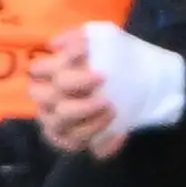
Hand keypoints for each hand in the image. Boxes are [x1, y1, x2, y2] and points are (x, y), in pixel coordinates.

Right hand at [29, 32, 118, 158]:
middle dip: (74, 86)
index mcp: (48, 76)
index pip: (38, 70)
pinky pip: (88, 149)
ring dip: (87, 118)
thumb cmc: (116, 60)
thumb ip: (78, 37)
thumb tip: (54, 45)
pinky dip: (104, 143)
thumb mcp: (103, 38)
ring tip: (112, 108)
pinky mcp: (83, 145)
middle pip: (48, 97)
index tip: (85, 52)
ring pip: (63, 127)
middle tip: (102, 79)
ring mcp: (63, 126)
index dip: (61, 62)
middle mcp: (49, 102)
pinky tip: (120, 134)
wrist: (147, 82)